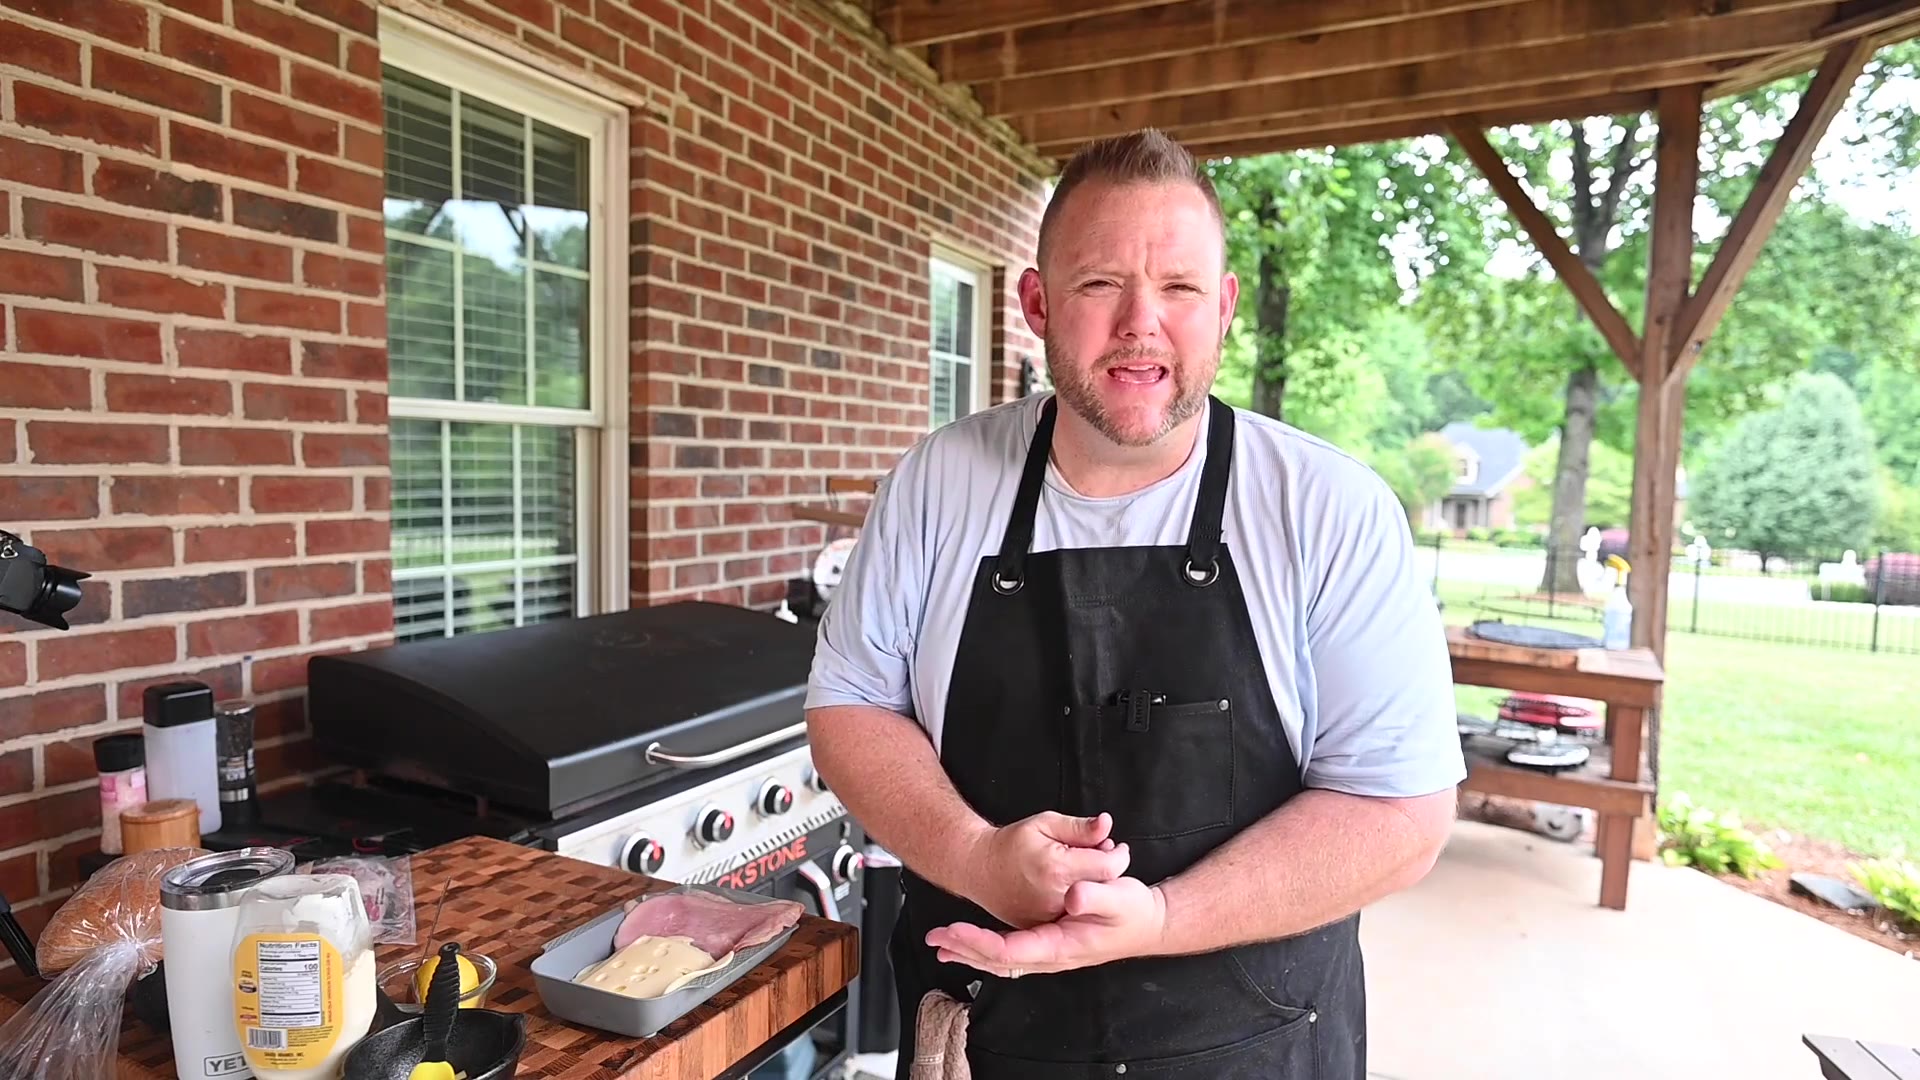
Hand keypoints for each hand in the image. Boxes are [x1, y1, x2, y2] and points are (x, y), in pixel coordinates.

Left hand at [928, 877, 1168, 977]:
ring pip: (1001, 960)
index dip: (980, 942)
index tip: (955, 931)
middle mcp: (1051, 955)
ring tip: (941, 944)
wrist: (1148, 923)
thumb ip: (1096, 894)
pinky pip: (1010, 953)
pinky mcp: (1049, 945)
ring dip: (970, 951)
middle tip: (935, 937)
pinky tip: (969, 944)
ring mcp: (1049, 953)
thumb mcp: (1120, 896)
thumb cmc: (1134, 911)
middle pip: (998, 960)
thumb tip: (1071, 896)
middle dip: (965, 948)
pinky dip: (985, 948)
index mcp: (1062, 945)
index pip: (1012, 951)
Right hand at [963, 811, 1130, 927]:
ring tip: (1078, 869)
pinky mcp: (1044, 928)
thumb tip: (1107, 825)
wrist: (980, 869)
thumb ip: (1079, 827)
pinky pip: (1072, 915)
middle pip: (1102, 886)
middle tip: (1098, 853)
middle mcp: (1056, 897)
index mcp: (1058, 868)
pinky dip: (1076, 900)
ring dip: (1092, 885)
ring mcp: (1049, 917)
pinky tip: (1067, 886)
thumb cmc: (1011, 843)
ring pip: (1089, 903)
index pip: (1109, 866)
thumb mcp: (1045, 824)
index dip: (1118, 854)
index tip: (1113, 846)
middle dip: (1106, 868)